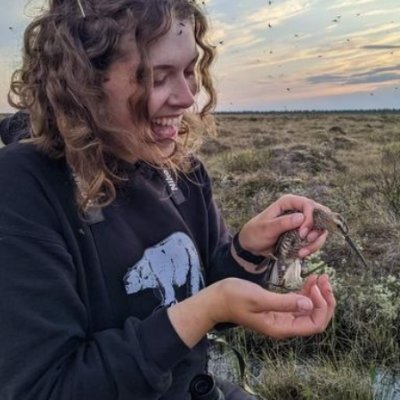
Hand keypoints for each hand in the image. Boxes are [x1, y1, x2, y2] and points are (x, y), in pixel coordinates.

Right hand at [214, 275, 334, 338]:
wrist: (217, 299)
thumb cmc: (234, 298)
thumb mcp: (259, 298)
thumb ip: (284, 303)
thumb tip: (309, 304)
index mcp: (281, 327)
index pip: (314, 324)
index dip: (322, 307)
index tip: (317, 287)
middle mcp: (284, 325)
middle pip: (315, 318)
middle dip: (324, 300)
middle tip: (325, 279)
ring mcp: (281, 318)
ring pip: (309, 310)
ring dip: (318, 295)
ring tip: (320, 277)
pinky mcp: (277, 308)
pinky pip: (299, 303)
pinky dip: (307, 292)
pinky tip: (309, 280)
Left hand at [238, 194, 329, 258]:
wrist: (252, 247)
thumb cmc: (255, 233)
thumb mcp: (266, 228)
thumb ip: (282, 223)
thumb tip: (301, 217)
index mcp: (288, 202)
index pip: (308, 205)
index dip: (310, 219)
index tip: (302, 234)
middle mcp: (298, 210)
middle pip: (320, 216)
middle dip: (317, 231)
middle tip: (307, 241)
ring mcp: (302, 222)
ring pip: (320, 230)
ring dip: (315, 242)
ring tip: (302, 252)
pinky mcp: (303, 234)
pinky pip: (315, 240)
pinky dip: (312, 248)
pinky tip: (301, 254)